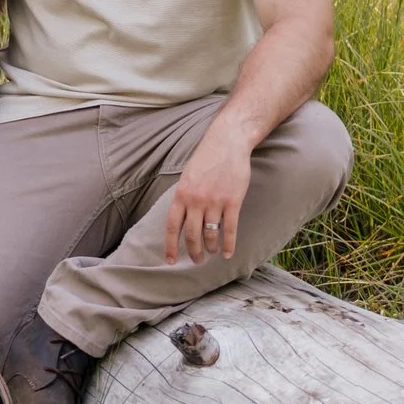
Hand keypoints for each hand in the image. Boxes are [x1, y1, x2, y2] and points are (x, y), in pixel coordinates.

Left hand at [162, 115, 253, 268]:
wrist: (227, 142)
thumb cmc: (207, 158)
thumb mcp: (187, 176)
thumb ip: (184, 197)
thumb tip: (180, 219)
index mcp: (181, 194)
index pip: (172, 227)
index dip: (170, 246)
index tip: (171, 261)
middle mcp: (196, 200)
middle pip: (192, 235)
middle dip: (194, 252)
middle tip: (197, 260)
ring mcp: (215, 202)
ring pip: (211, 235)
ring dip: (211, 248)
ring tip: (212, 252)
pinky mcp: (232, 201)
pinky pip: (230, 230)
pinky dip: (229, 244)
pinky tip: (228, 253)